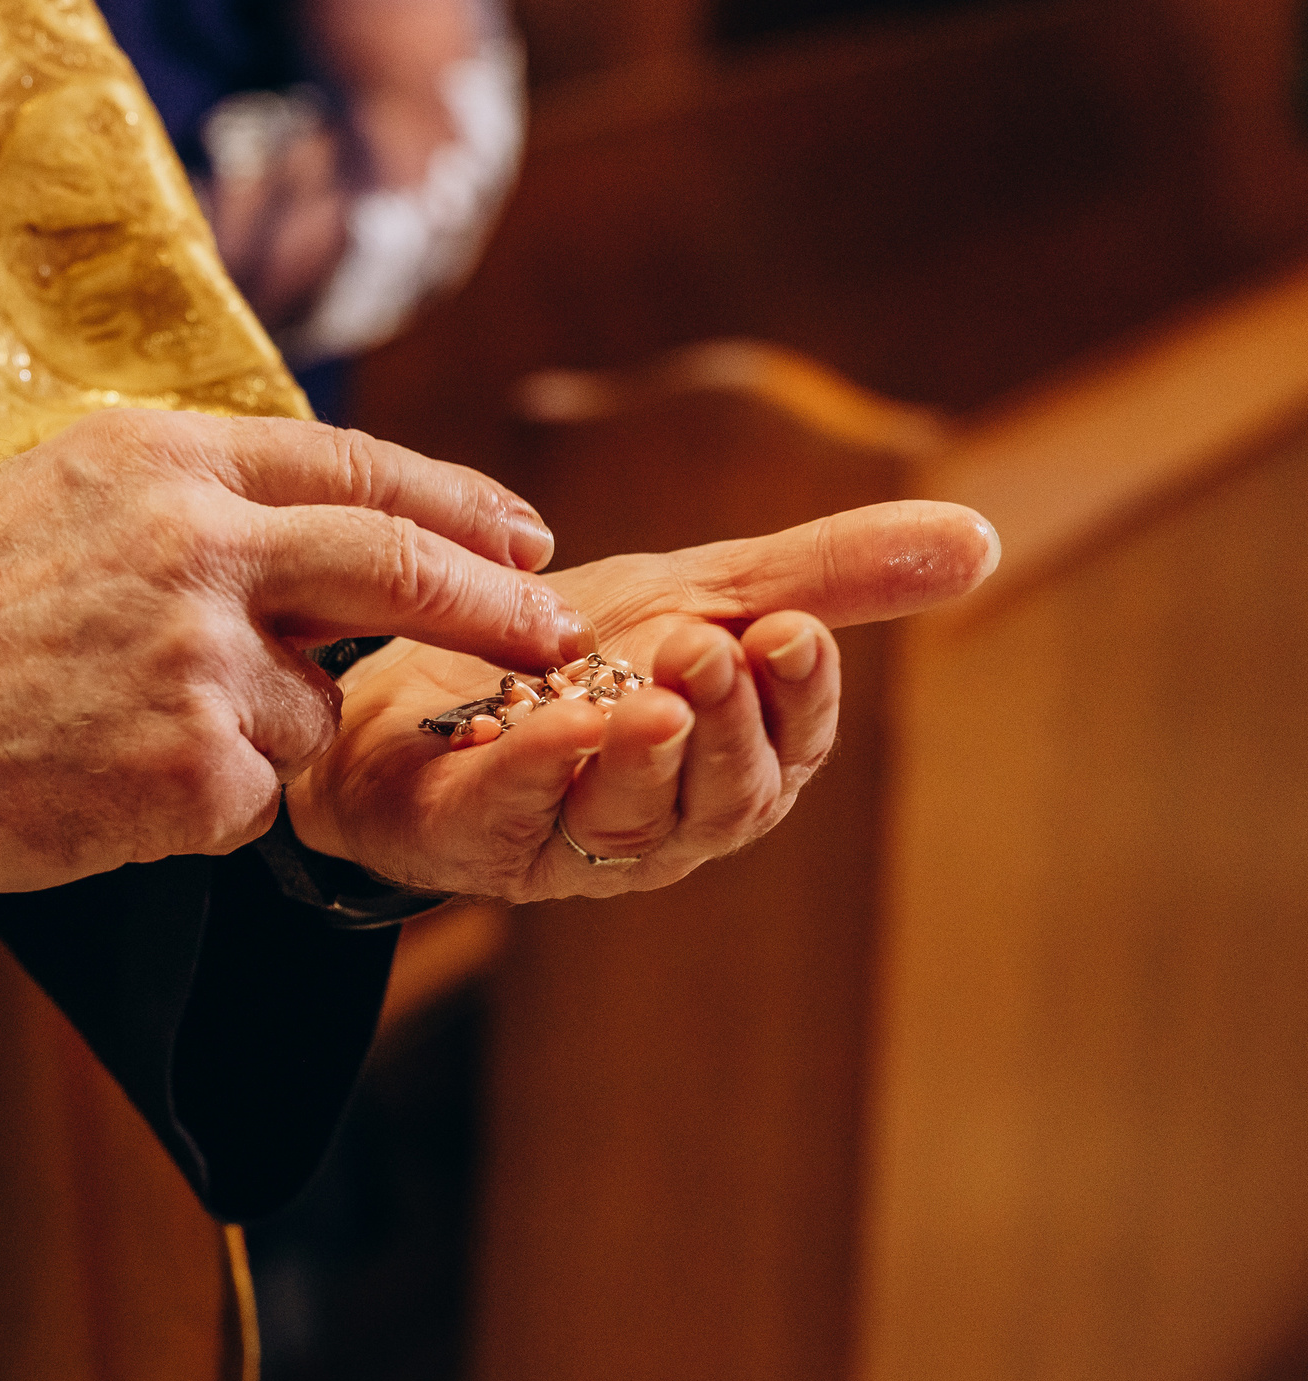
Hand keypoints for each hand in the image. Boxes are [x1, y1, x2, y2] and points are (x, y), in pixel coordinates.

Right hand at [0, 411, 591, 935]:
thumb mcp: (56, 498)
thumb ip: (189, 505)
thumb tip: (317, 541)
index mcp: (163, 459)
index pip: (355, 468)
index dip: (454, 505)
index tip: (519, 536)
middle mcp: (197, 546)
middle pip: (399, 568)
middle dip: (492, 603)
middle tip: (552, 626)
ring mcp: (198, 661)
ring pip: (306, 716)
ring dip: (250, 737)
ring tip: (111, 730)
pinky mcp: (188, 772)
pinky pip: (248, 802)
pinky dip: (194, 806)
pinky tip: (95, 783)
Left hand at [284, 501, 1001, 901]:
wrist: (399, 684)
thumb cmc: (566, 655)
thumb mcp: (699, 593)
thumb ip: (827, 576)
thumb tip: (982, 538)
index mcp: (730, 764)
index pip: (793, 746)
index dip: (799, 696)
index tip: (790, 631)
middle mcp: (661, 820)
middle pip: (724, 799)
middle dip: (729, 726)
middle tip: (715, 646)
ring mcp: (567, 841)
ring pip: (630, 821)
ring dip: (646, 756)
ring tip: (651, 694)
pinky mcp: (473, 840)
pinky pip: (514, 814)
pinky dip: (538, 770)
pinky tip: (555, 722)